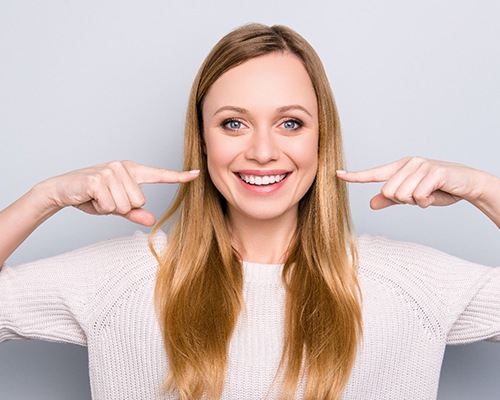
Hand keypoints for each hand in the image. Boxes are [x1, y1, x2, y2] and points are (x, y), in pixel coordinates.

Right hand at [37, 161, 199, 225]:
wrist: (62, 190)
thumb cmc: (91, 196)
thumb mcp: (116, 206)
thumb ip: (134, 212)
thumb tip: (152, 220)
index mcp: (131, 171)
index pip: (159, 175)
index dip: (178, 177)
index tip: (196, 174)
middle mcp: (123, 167)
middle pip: (140, 200)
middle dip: (122, 207)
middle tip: (105, 199)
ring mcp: (111, 171)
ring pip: (126, 205)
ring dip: (110, 207)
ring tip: (98, 198)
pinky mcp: (99, 179)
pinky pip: (111, 205)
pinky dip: (100, 207)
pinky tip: (90, 197)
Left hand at [336, 157, 495, 210]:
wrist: (467, 184)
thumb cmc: (439, 189)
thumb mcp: (412, 197)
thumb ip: (391, 200)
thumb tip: (371, 203)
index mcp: (400, 168)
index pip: (374, 173)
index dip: (355, 176)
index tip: (338, 174)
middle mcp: (408, 164)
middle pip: (388, 192)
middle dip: (403, 201)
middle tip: (419, 196)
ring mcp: (421, 166)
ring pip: (402, 195)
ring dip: (416, 202)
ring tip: (428, 194)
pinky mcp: (433, 172)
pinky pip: (418, 195)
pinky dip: (426, 201)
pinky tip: (435, 194)